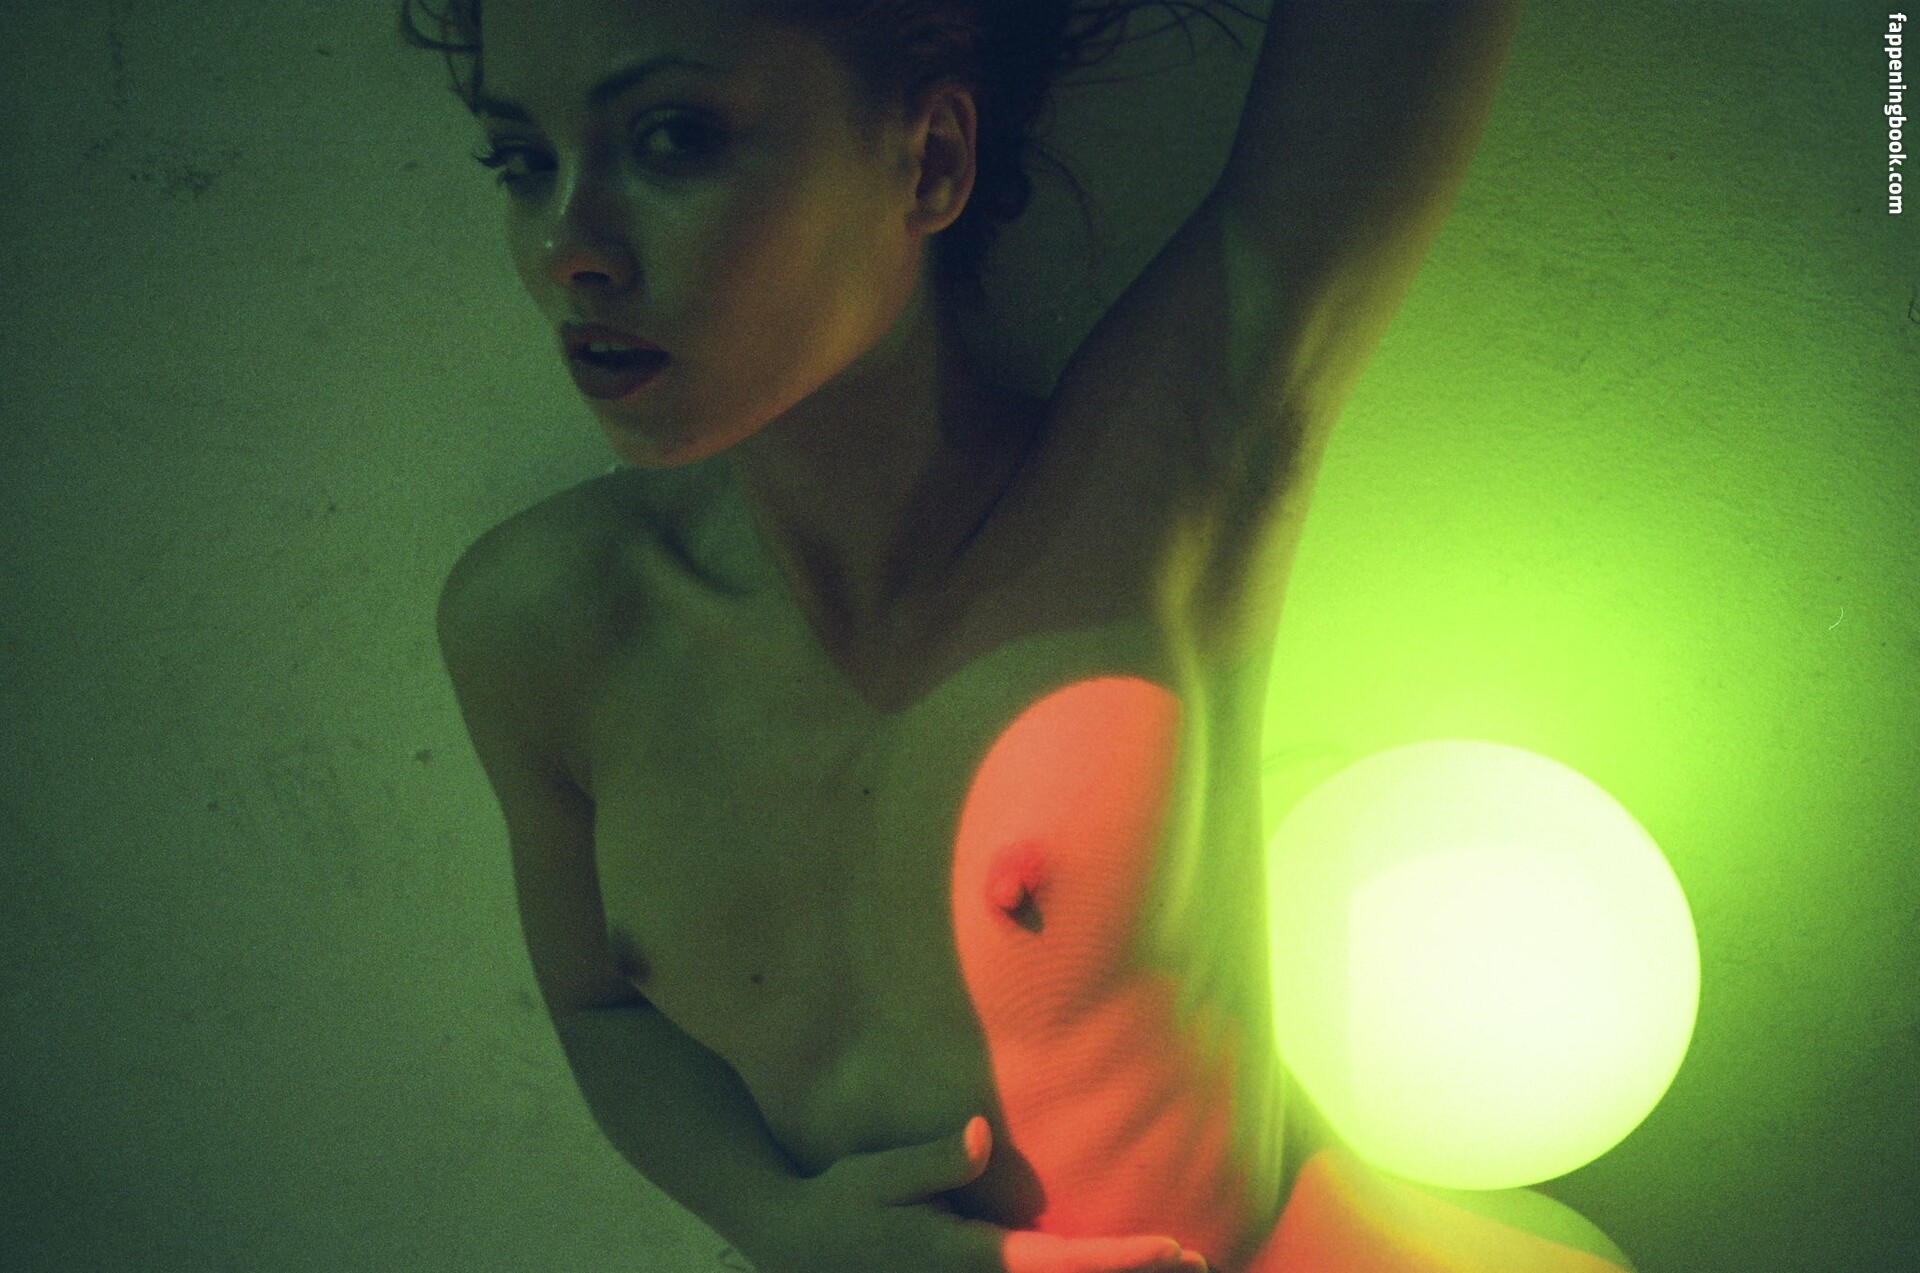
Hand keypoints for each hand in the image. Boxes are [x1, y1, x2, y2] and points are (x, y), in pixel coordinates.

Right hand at [750, 1116, 1210, 1272]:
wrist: (793, 1245)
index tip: (1172, 1248)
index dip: (1120, 1258)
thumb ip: (932, 1158)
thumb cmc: (838, 1201)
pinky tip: (1090, 1265)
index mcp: (965, 1255)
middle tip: (1200, 1260)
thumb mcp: (876, 1174)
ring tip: (1169, 1264)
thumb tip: (982, 1137)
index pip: (1060, 1262)